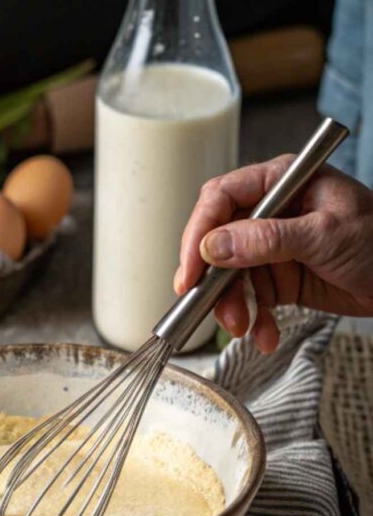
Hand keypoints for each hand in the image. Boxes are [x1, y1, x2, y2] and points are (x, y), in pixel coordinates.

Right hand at [174, 156, 372, 352]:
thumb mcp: (325, 234)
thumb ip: (267, 239)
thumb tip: (214, 246)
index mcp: (280, 182)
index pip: (221, 199)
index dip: (199, 233)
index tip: (191, 270)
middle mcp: (269, 212)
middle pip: (217, 241)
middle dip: (213, 279)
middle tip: (210, 307)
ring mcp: (272, 246)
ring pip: (229, 276)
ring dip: (232, 305)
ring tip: (245, 327)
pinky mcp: (278, 277)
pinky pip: (251, 299)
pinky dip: (254, 319)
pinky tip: (264, 334)